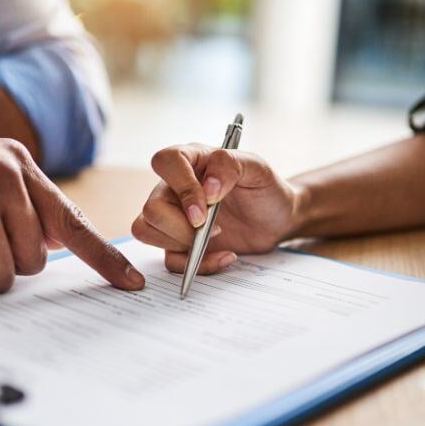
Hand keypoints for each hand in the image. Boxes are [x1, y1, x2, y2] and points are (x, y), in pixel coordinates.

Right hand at [131, 143, 302, 273]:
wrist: (277, 219)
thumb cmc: (265, 188)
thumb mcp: (257, 168)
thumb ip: (230, 166)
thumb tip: (208, 188)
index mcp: (191, 161)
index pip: (165, 162)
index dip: (181, 187)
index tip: (204, 210)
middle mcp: (175, 188)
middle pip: (152, 208)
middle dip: (180, 227)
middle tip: (215, 229)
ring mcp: (174, 216)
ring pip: (146, 231)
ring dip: (181, 244)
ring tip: (216, 239)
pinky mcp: (179, 243)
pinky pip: (169, 260)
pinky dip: (196, 265)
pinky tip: (224, 255)